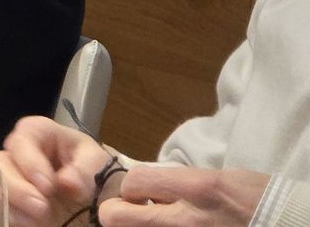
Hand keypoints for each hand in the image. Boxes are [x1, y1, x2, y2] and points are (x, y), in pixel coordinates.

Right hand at [1, 115, 113, 224]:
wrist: (94, 199)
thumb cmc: (95, 173)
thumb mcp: (98, 165)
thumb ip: (85, 170)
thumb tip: (66, 182)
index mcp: (38, 135)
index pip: (22, 138)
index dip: (30, 161)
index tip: (49, 186)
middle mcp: (16, 154)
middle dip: (17, 188)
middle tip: (42, 208)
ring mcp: (6, 178)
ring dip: (10, 205)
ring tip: (37, 221)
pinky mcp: (3, 200)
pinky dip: (4, 216)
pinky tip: (26, 224)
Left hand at [99, 167, 269, 225]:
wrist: (285, 225)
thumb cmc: (256, 199)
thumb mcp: (217, 178)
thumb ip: (178, 182)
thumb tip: (145, 186)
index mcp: (196, 189)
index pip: (133, 181)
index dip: (131, 187)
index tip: (141, 192)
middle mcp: (186, 220)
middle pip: (116, 218)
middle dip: (117, 213)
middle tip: (133, 213)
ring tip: (155, 223)